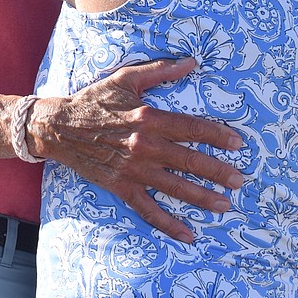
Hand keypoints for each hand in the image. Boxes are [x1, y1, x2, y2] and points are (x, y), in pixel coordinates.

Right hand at [30, 58, 244, 242]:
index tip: (238, 144)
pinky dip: (169, 224)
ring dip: (203, 198)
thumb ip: (160, 71)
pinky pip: (149, 210)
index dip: (217, 136)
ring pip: (176, 187)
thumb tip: (192, 62)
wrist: (58, 127)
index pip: (191, 128)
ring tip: (225, 205)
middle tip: (240, 180)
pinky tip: (188, 235)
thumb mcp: (125, 79)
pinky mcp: (122, 187)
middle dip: (218, 172)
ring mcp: (134, 170)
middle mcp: (145, 146)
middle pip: (190, 161)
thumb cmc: (93, 100)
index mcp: (148, 118)